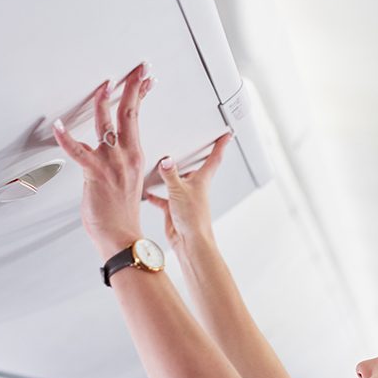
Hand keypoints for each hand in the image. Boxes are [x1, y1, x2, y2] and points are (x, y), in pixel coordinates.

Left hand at [53, 65, 153, 256]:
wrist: (122, 236)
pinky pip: (77, 151)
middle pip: (130, 113)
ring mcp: (112, 163)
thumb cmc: (122, 215)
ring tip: (104, 85)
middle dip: (133, 86)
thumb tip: (108, 154)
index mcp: (135, 156)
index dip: (141, 94)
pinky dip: (66, 138)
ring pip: (107, 124)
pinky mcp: (95, 173)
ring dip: (103, 102)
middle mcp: (126, 155)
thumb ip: (119, 163)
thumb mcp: (127, 182)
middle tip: (137, 69)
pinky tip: (57, 126)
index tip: (145, 79)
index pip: (138, 117)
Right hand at [144, 132, 231, 251]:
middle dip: (192, 159)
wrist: (190, 242)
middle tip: (193, 148)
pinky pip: (164, 199)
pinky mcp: (174, 209)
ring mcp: (184, 199)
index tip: (227, 135)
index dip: (221, 145)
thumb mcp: (179, 190)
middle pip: (194, 169)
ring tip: (160, 167)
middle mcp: (195, 188)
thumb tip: (166, 161)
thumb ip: (170, 174)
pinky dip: (157, 195)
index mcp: (201, 180)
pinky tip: (150, 193)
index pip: (214, 158)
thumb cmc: (194, 219)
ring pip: (177, 183)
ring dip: (169, 177)